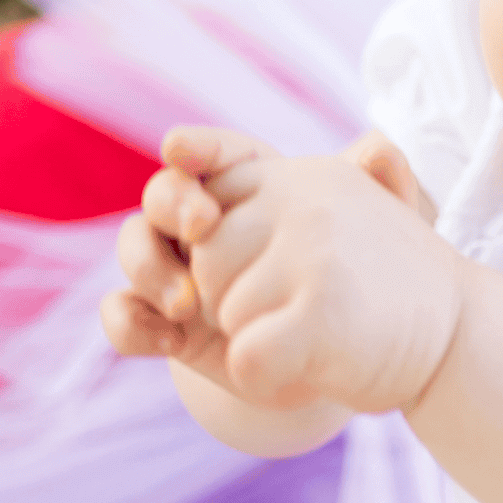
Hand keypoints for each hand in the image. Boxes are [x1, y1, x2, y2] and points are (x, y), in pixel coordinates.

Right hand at [103, 126, 460, 415]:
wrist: (344, 357)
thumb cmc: (361, 282)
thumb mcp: (378, 236)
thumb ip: (380, 187)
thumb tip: (379, 145)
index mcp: (251, 186)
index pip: (213, 153)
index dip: (195, 147)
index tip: (182, 147)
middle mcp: (205, 222)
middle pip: (164, 193)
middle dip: (171, 201)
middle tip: (200, 223)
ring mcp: (178, 270)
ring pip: (134, 248)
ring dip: (149, 268)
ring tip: (187, 301)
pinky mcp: (163, 322)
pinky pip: (122, 314)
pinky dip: (132, 324)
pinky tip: (167, 339)